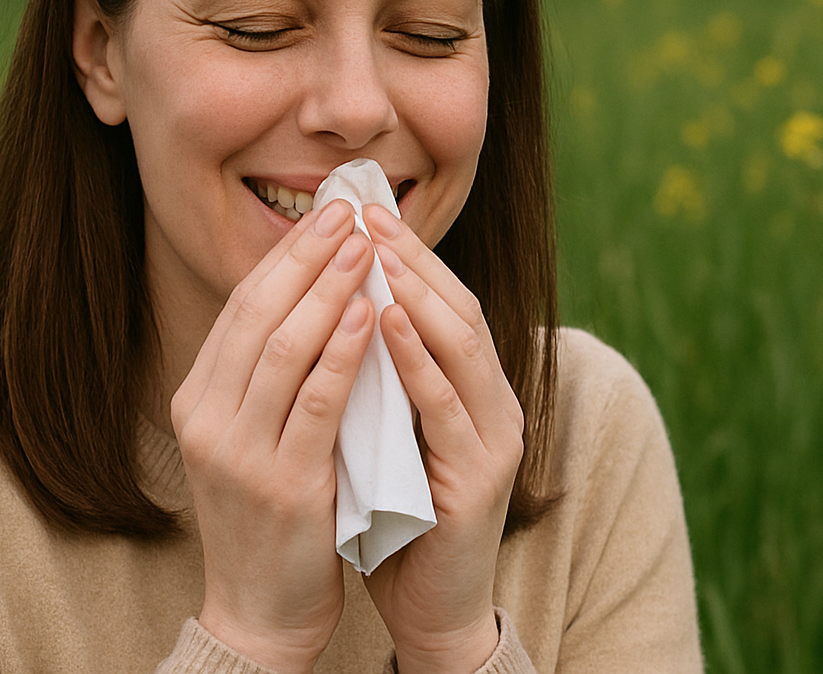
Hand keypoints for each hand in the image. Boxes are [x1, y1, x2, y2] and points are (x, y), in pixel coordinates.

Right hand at [170, 199, 376, 673]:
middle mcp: (206, 418)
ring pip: (283, 346)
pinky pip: (315, 401)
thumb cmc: (270, 516)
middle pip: (256, 314)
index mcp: (197, 399)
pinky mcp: (279, 482)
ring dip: (328, 289)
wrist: (259, 610)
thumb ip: (271, 377)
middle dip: (306, 257)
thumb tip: (315, 296)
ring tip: (366, 248)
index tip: (326, 216)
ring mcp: (237, 451)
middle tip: (348, 213)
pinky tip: (369, 317)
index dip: (284, 256)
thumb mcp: (251, 437)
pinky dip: (343, 352)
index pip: (241, 308)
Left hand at [359, 204, 524, 673]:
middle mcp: (494, 404)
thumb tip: (328, 310)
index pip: (442, 303)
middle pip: (458, 308)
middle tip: (367, 213)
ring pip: (461, 344)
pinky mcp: (480, 478)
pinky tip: (385, 320)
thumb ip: (373, 380)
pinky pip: (446, 405)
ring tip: (378, 248)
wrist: (429, 610)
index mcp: (470, 391)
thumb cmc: (397, 518)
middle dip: (412, 256)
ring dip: (416, 289)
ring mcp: (493, 439)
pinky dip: (416, 357)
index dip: (407, 255)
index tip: (360, 213)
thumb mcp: (382, 433)